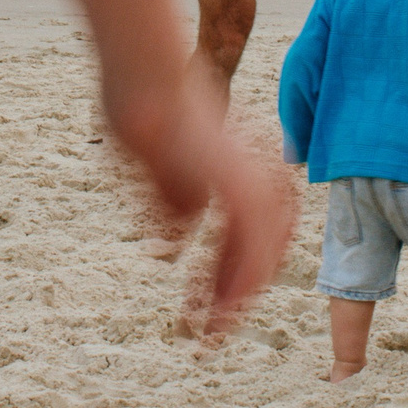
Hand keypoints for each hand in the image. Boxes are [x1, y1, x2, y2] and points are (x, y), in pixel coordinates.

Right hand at [110, 76, 295, 342]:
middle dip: (239, 292)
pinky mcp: (236, 177)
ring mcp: (249, 172)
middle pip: (265, 243)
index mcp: (241, 164)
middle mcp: (254, 169)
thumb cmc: (142, 106)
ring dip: (238, 295)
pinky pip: (253, 238)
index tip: (217, 306)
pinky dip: (242, 276)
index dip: (238, 272)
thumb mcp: (159, 162)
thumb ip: (175, 198)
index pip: (255, 231)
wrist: (142, 74)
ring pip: (264, 247)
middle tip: (217, 331)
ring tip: (213, 333)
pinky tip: (224, 306)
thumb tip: (177, 240)